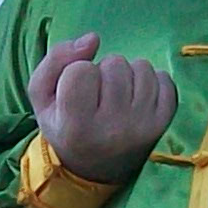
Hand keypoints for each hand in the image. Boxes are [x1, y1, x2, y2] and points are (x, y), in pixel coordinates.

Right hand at [31, 31, 177, 187]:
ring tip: (117, 96)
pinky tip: (137, 99)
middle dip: (103, 72)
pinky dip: (151, 82)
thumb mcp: (43, 96)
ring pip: (141, 66)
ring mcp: (143, 127)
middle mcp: (113, 129)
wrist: (94, 169)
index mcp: (77, 126)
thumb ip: (56, 59)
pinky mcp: (164, 124)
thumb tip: (93, 38)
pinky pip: (164, 78)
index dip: (76, 72)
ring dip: (128, 74)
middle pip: (114, 64)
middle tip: (97, 96)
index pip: (81, 70)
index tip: (75, 93)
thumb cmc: (65, 127)